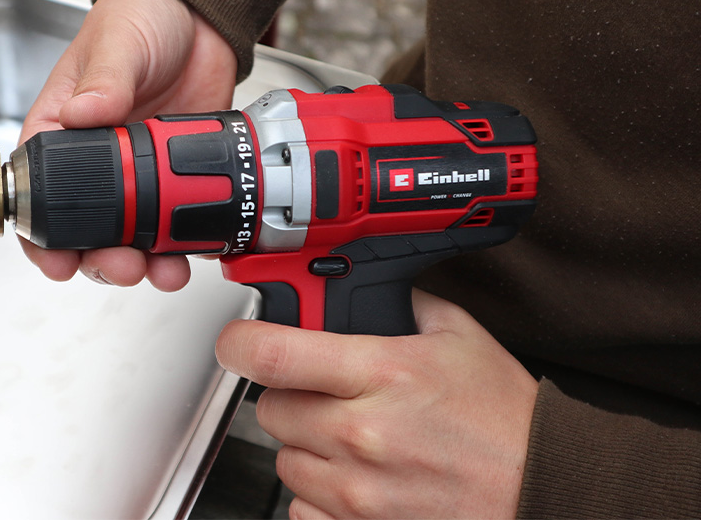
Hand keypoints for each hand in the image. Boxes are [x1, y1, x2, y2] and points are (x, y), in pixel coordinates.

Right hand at [18, 0, 236, 290]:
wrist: (202, 16)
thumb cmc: (142, 17)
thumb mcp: (119, 41)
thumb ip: (104, 78)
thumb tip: (83, 112)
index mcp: (62, 130)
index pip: (36, 193)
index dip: (41, 236)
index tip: (56, 260)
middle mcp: (97, 162)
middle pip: (85, 229)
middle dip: (99, 259)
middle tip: (121, 265)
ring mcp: (139, 175)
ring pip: (130, 237)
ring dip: (141, 263)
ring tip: (161, 271)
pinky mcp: (177, 177)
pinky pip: (175, 224)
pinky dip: (181, 248)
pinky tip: (189, 256)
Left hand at [216, 290, 538, 518]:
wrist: (545, 488)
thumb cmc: (507, 422)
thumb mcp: (460, 337)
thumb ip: (402, 304)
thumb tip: (361, 287)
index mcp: (383, 373)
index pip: (271, 354)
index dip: (239, 342)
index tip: (238, 342)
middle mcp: (361, 434)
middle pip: (269, 409)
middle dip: (290, 397)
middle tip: (327, 396)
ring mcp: (358, 492)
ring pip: (284, 461)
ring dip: (307, 448)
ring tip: (354, 441)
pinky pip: (301, 509)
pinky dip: (319, 495)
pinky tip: (356, 479)